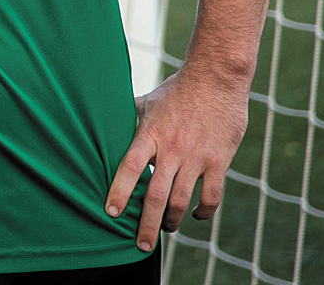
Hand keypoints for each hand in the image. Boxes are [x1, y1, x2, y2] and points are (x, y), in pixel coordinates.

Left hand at [105, 65, 249, 250]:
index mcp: (149, 134)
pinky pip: (211, 196)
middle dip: (146, 225)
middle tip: (140, 245)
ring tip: (165, 229)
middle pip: (155, 195)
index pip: (129, 168)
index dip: (118, 192)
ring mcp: (196, 157)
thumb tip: (104, 123)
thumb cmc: (176, 89)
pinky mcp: (219, 161)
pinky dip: (203, 212)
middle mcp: (172, 149)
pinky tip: (196, 215)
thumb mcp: (146, 102)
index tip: (110, 213)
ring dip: (171, 221)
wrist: (215, 79)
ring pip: (181, 201)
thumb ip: (130, 119)